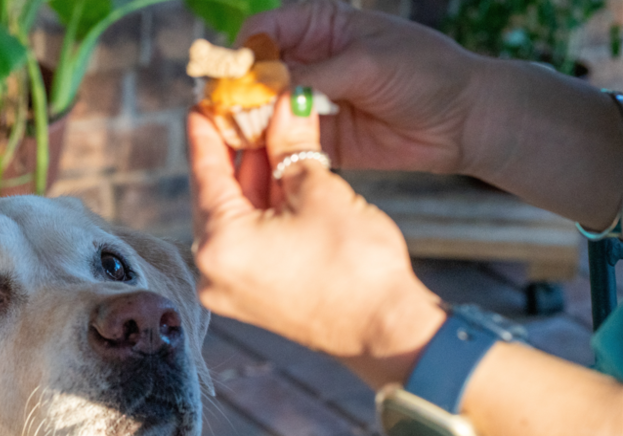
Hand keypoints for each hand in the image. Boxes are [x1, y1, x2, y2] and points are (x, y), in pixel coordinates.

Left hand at [189, 94, 445, 386]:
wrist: (387, 329)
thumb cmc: (355, 264)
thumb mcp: (319, 189)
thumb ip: (291, 143)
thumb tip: (283, 104)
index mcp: (219, 243)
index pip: (204, 173)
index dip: (206, 132)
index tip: (202, 104)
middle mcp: (211, 270)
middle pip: (216, 195)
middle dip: (236, 152)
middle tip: (245, 113)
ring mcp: (229, 287)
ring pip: (233, 216)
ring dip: (252, 179)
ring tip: (270, 137)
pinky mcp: (249, 296)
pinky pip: (245, 240)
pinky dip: (260, 209)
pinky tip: (278, 177)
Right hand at [237, 0, 484, 174]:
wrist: (464, 120)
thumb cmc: (426, 73)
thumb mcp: (367, 64)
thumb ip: (315, 76)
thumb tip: (264, 91)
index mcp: (319, 26)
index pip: (262, 32)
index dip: (242, 53)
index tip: (234, 78)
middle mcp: (307, 61)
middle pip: (252, 74)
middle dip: (236, 93)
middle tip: (224, 114)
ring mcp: (308, 101)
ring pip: (259, 110)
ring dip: (245, 123)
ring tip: (238, 138)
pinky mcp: (315, 138)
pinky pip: (280, 142)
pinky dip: (265, 149)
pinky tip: (257, 157)